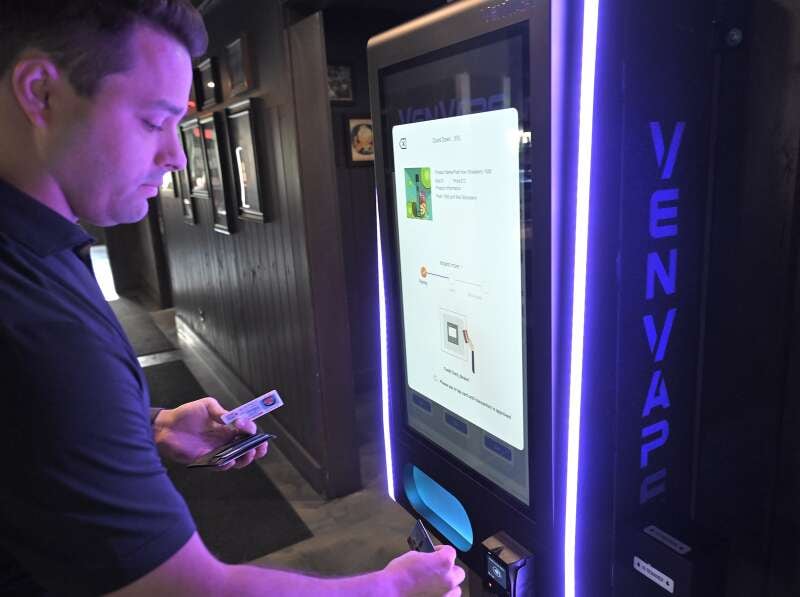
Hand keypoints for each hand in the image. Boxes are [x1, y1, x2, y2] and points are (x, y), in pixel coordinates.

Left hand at [153, 397, 268, 468]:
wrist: (166, 427)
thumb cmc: (186, 414)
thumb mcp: (206, 405)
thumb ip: (220, 411)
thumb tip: (233, 418)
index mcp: (228, 426)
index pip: (246, 430)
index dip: (250, 428)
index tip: (246, 426)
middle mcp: (225, 440)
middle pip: (247, 447)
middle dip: (258, 447)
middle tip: (261, 446)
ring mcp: (217, 451)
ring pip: (238, 459)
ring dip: (246, 457)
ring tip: (249, 453)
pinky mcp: (206, 460)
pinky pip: (221, 466)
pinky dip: (227, 465)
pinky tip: (229, 460)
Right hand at [382, 544, 464, 596]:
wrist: (390, 592)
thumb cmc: (399, 575)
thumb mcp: (413, 556)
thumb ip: (427, 558)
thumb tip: (430, 561)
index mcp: (444, 562)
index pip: (450, 552)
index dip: (441, 551)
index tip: (435, 553)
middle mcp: (449, 579)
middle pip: (458, 572)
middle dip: (449, 571)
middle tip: (437, 571)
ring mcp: (446, 595)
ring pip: (456, 590)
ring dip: (448, 586)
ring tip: (435, 586)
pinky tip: (431, 595)